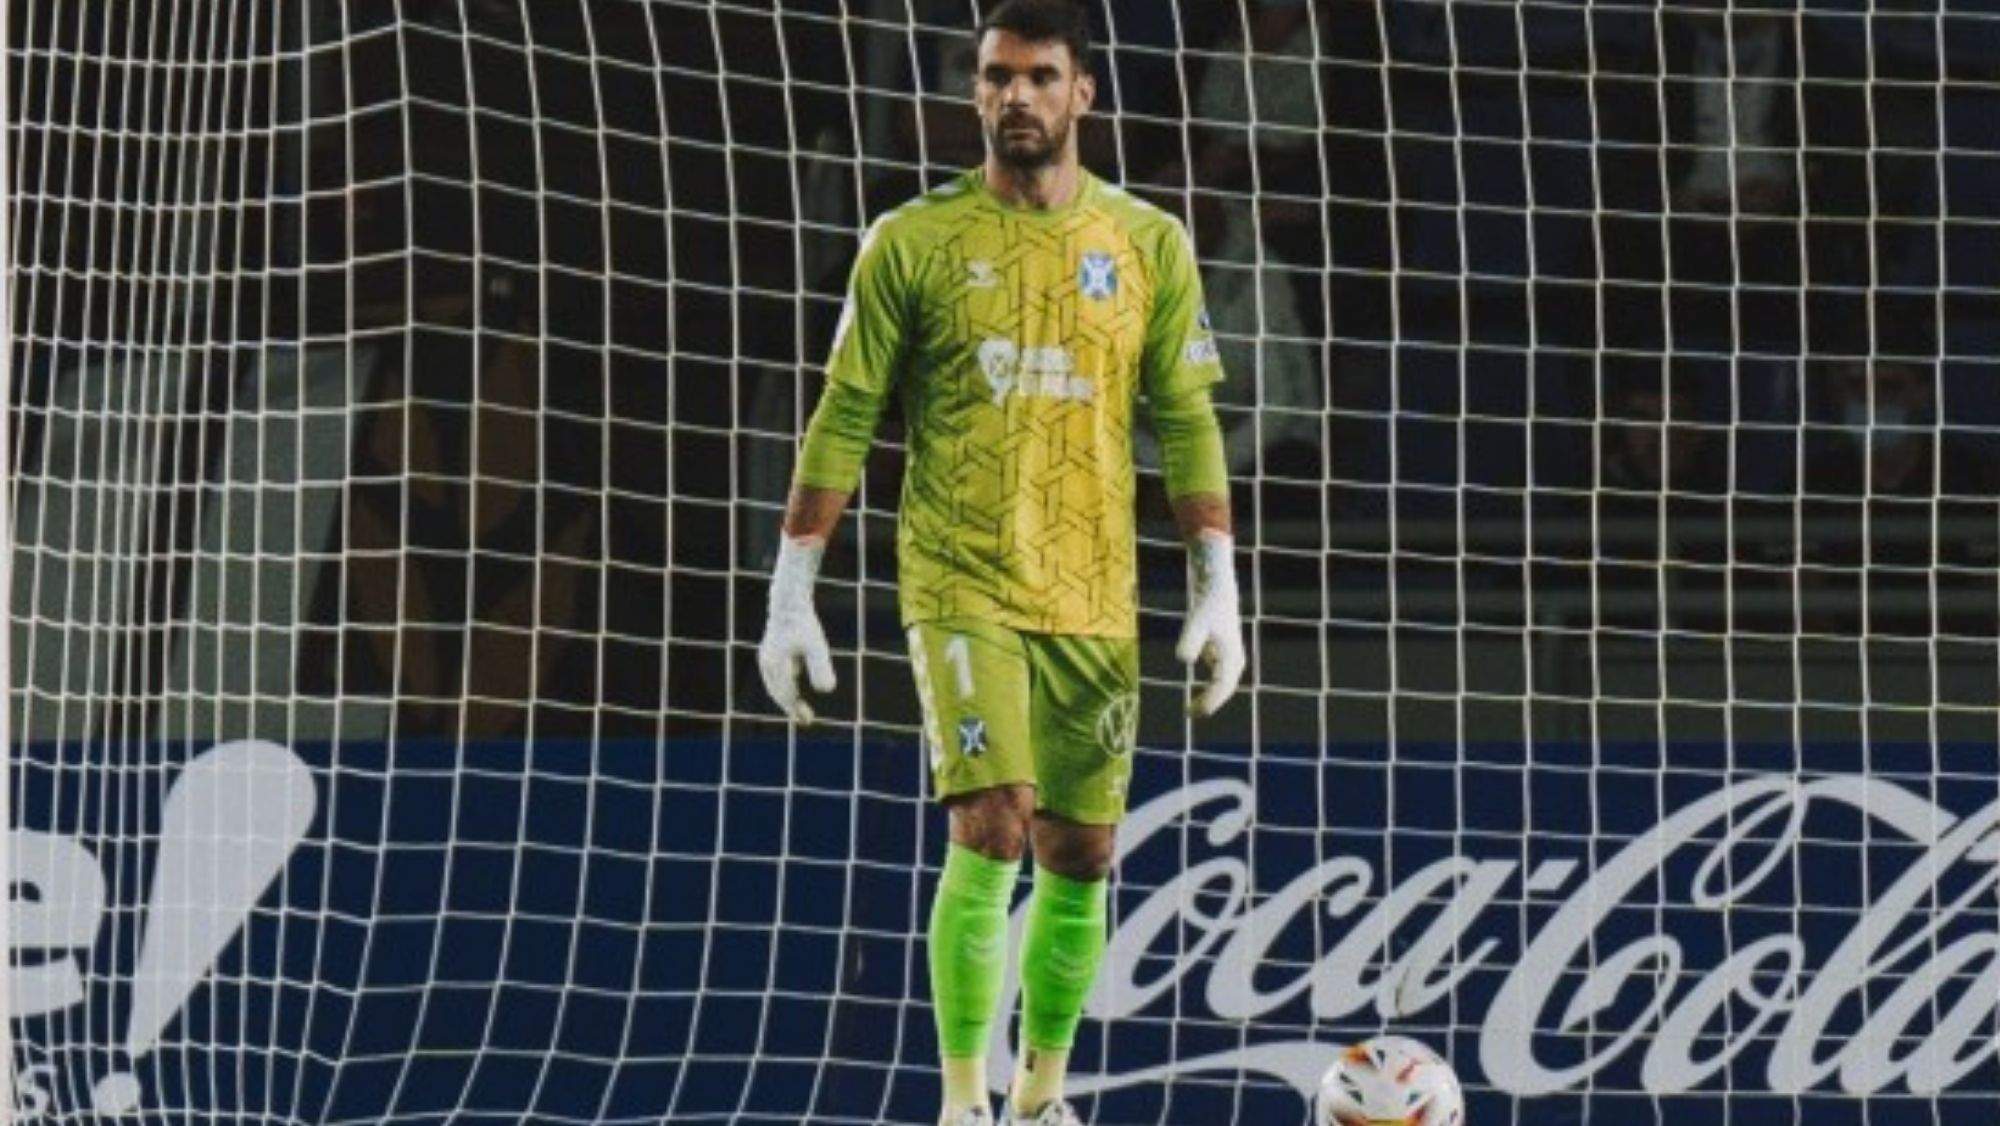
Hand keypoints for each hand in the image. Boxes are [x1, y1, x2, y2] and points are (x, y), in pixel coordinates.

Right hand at [757, 536, 835, 723]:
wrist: (789, 600)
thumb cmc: (804, 623)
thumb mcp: (816, 645)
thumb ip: (820, 667)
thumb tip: (827, 690)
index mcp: (775, 665)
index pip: (785, 694)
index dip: (796, 709)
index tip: (808, 720)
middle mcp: (767, 663)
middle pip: (777, 692)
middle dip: (791, 707)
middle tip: (806, 720)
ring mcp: (766, 657)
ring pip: (775, 684)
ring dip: (787, 697)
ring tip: (800, 708)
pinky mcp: (770, 651)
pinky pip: (776, 675)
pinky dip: (785, 684)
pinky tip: (796, 683)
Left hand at [1177, 530, 1244, 716]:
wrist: (1215, 585)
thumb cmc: (1207, 603)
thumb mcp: (1195, 621)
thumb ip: (1190, 639)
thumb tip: (1184, 659)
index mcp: (1232, 655)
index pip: (1222, 686)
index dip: (1210, 701)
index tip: (1196, 712)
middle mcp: (1234, 658)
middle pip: (1224, 688)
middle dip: (1209, 703)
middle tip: (1190, 714)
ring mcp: (1228, 656)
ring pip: (1221, 685)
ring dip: (1209, 698)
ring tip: (1192, 710)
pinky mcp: (1220, 651)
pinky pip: (1217, 678)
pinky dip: (1208, 689)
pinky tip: (1196, 698)